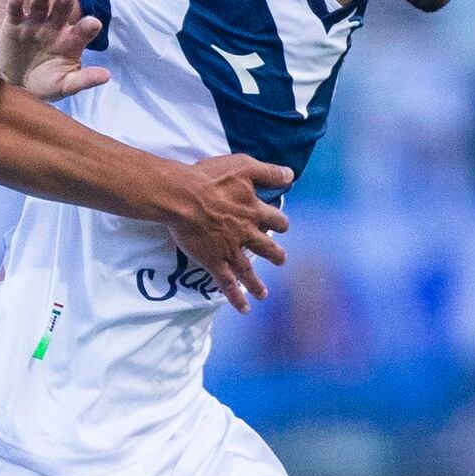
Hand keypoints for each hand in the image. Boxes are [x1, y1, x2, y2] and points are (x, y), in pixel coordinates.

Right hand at [3, 0, 111, 100]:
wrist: (17, 83)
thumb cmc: (47, 83)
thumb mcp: (66, 85)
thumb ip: (84, 80)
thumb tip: (106, 76)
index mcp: (72, 39)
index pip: (84, 29)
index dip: (89, 26)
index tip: (93, 24)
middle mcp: (55, 26)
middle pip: (62, 10)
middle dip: (65, 2)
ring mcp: (35, 23)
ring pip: (40, 5)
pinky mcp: (14, 24)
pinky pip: (15, 10)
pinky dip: (16, 2)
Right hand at [167, 155, 292, 311]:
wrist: (184, 197)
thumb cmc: (210, 178)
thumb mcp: (243, 166)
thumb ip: (268, 172)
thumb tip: (291, 175)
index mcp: (253, 210)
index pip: (275, 218)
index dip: (279, 221)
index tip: (281, 224)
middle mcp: (246, 232)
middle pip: (266, 246)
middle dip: (275, 254)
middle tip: (281, 259)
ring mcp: (231, 249)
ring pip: (249, 270)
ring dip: (258, 283)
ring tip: (264, 293)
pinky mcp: (214, 261)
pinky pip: (228, 284)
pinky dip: (237, 297)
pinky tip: (244, 309)